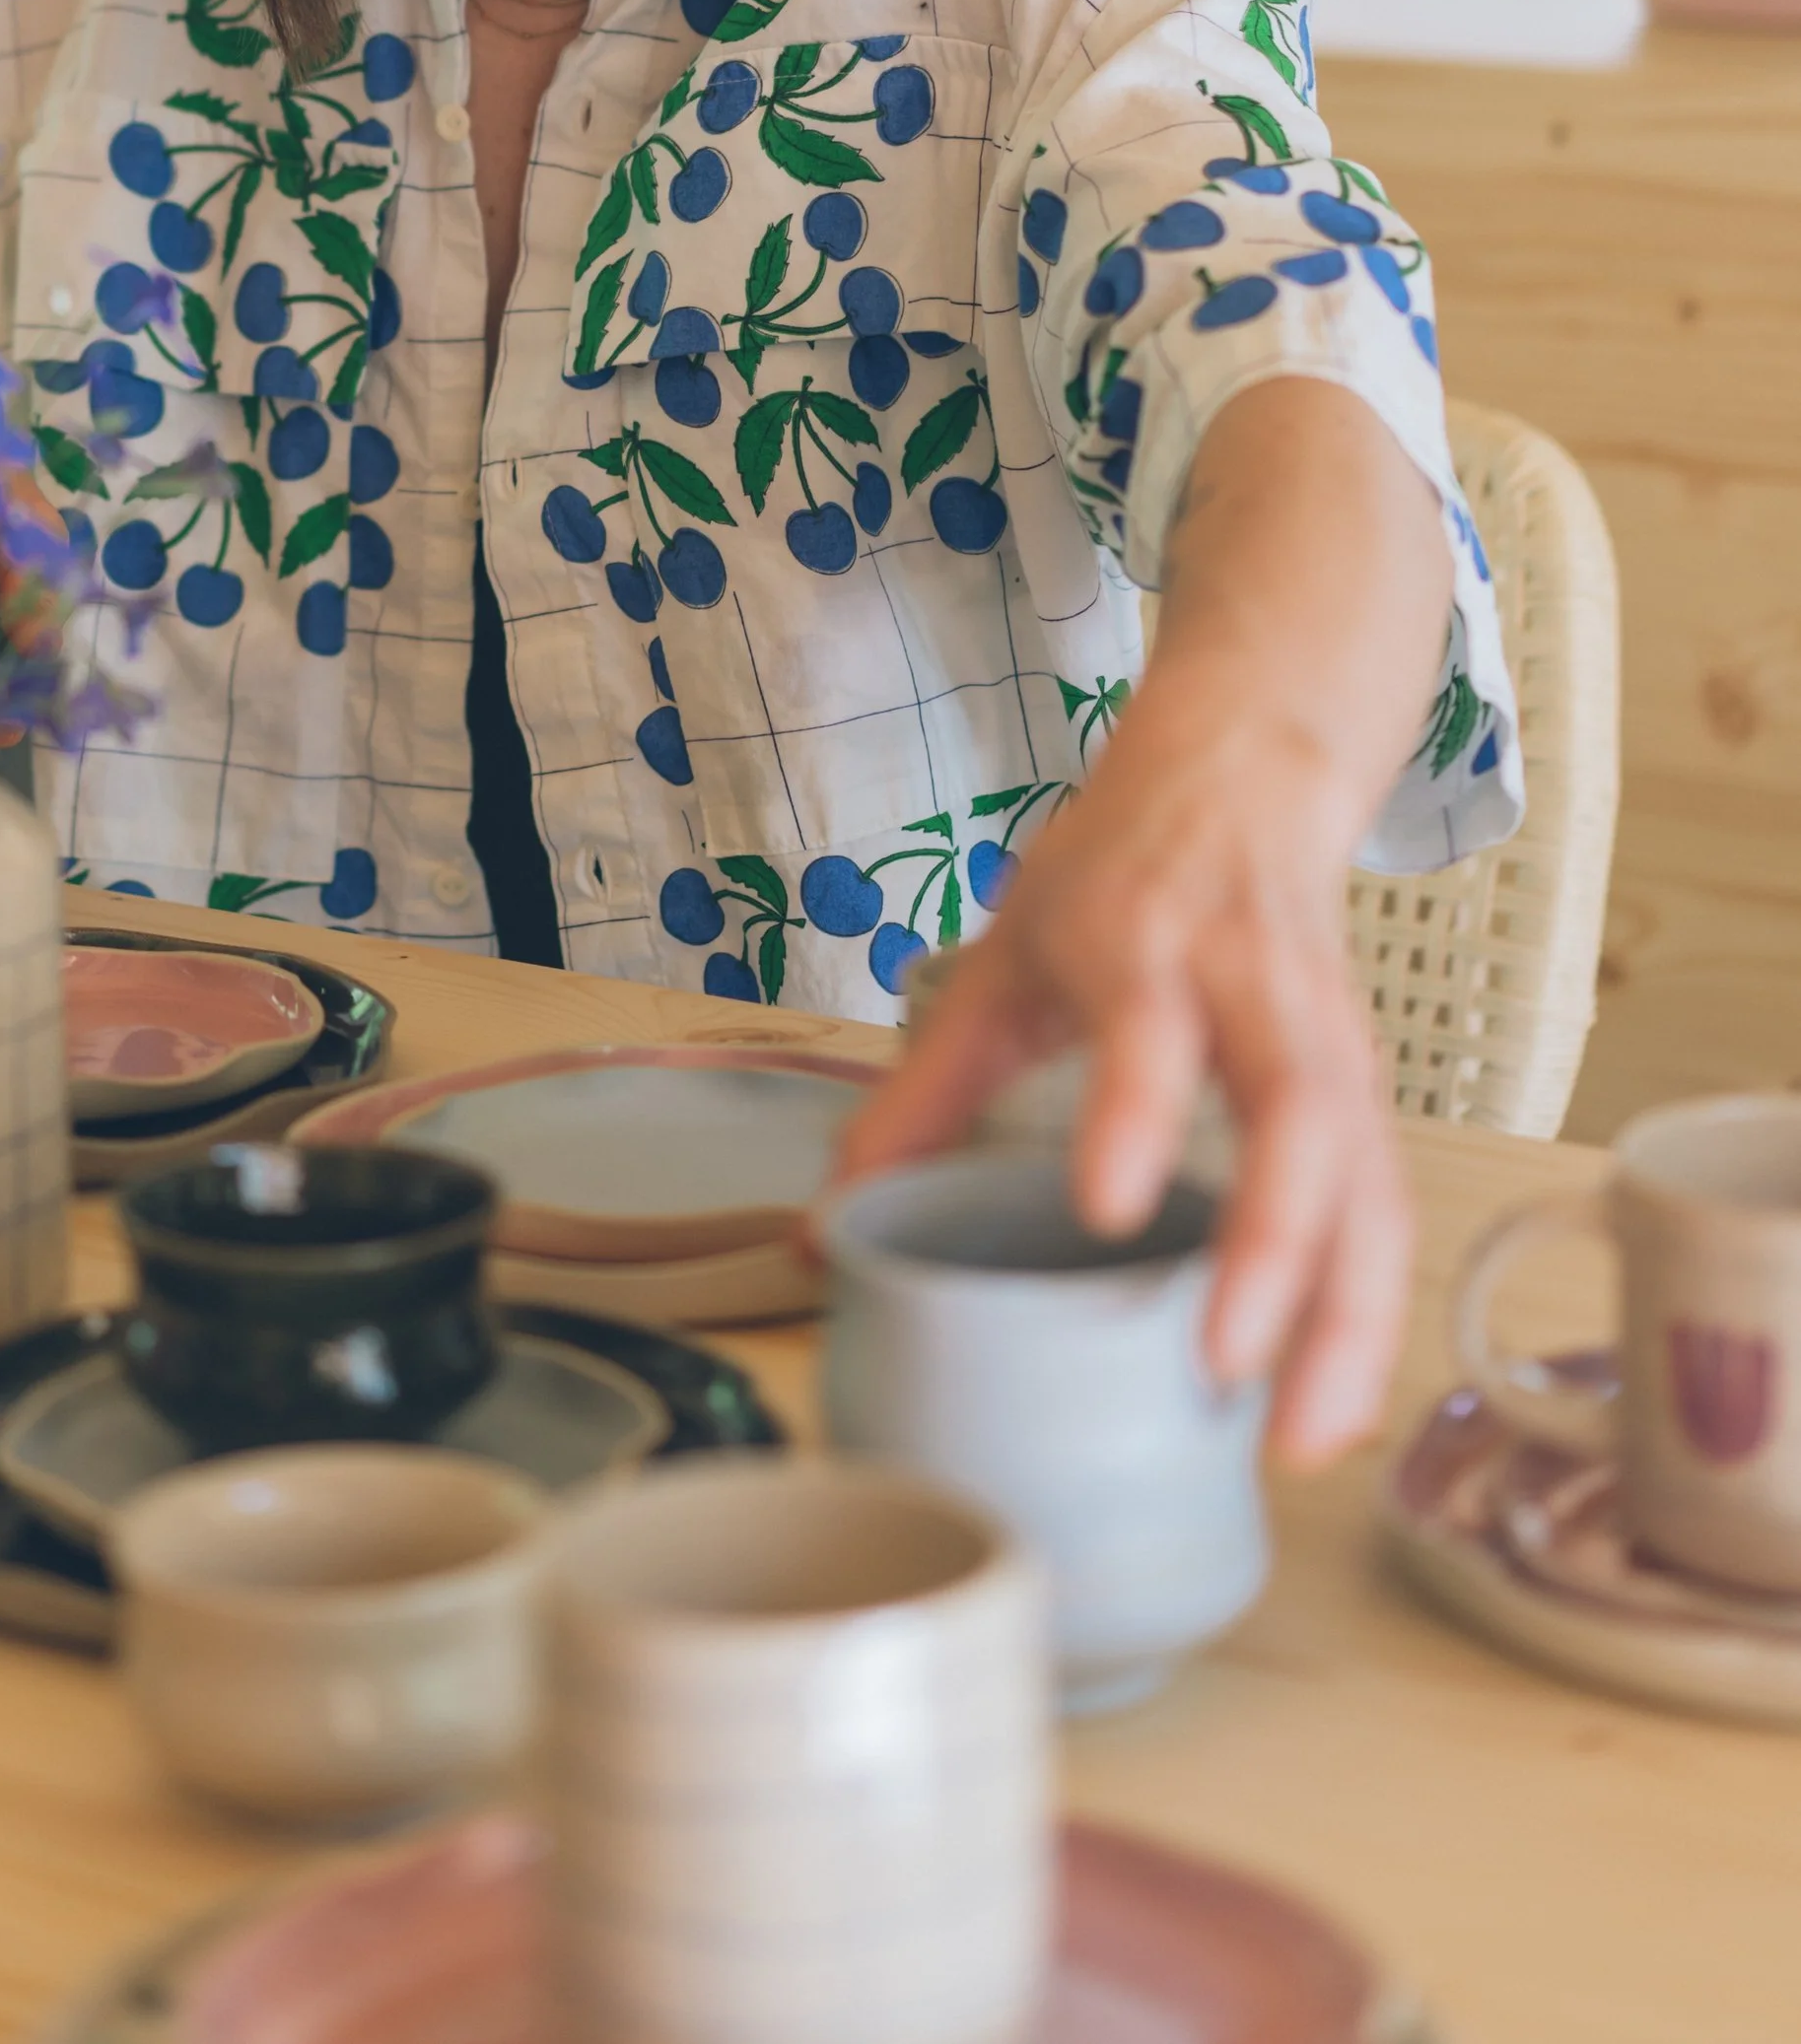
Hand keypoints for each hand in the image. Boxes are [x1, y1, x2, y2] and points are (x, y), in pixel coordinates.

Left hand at [833, 377, 1448, 1469]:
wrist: (1247, 774)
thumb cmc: (1120, 874)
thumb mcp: (1004, 955)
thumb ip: (924, 1092)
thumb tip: (829, 1224)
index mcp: (1145, 940)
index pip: (1148, 1025)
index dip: (1135, 1110)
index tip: (1104, 1205)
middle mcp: (1254, 989)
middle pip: (1298, 1113)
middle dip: (1274, 1247)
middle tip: (1223, 1367)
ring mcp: (1332, 1041)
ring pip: (1369, 1177)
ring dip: (1346, 1314)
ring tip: (1299, 1441)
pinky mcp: (1373, 1093)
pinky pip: (1388, 1208)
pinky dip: (1370, 1314)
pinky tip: (1329, 1411)